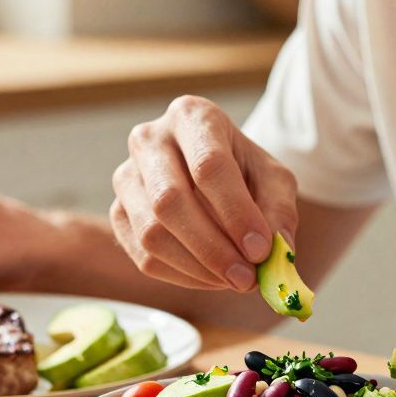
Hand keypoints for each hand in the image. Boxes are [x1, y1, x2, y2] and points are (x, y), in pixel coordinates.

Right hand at [111, 95, 298, 291]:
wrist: (210, 175)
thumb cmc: (244, 172)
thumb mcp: (274, 180)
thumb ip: (279, 211)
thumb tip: (276, 251)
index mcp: (191, 116)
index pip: (208, 165)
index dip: (235, 212)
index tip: (261, 249)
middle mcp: (149, 140)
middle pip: (170, 201)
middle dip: (212, 248)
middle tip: (247, 279)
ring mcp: (126, 177)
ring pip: (151, 234)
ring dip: (198, 268)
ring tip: (234, 280)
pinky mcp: (117, 213)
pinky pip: (144, 257)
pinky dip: (182, 276)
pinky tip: (211, 278)